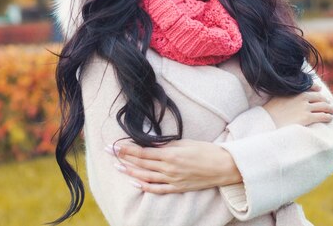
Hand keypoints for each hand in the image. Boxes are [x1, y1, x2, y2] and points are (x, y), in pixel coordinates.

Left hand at [105, 139, 241, 193]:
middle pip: (141, 163)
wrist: (223, 166)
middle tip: (109, 152)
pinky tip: (135, 182)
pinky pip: (157, 189)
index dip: (127, 149)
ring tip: (117, 167)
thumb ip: (166, 145)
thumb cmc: (206, 150)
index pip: (143, 152)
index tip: (115, 145)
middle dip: (123, 157)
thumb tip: (150, 143)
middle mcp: (169, 168)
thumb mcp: (185, 142)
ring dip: (130, 172)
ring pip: (145, 176)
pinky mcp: (177, 187)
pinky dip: (145, 186)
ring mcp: (172, 180)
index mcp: (170, 154)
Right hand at [262, 82, 332, 127]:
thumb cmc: (270, 111)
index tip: (320, 90)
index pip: (310, 87)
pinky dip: (328, 116)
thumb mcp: (277, 96)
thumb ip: (286, 93)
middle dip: (326, 100)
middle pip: (319, 97)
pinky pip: (322, 116)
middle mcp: (302, 97)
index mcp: (295, 91)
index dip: (317, 89)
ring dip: (330, 108)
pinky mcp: (307, 117)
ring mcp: (305, 107)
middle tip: (330, 103)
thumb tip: (288, 93)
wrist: (267, 121)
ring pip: (323, 106)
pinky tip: (330, 118)